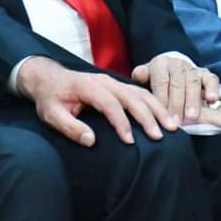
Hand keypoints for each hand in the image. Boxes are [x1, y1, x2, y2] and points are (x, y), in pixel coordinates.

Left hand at [20, 57, 171, 146]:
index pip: (110, 104)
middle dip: (147, 116)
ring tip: (171, 126)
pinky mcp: (119, 85)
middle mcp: (104, 81)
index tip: (130, 141)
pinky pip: (141, 92)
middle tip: (160, 135)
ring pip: (140, 93)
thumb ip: (69, 127)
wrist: (50, 79)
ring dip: (157, 109)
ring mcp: (113, 81)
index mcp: (88, 86)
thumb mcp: (51, 115)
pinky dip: (155, 104)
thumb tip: (91, 140)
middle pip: (131, 97)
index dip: (121, 123)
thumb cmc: (50, 99)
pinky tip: (164, 117)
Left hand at [132, 53, 215, 126]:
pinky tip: (212, 100)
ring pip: (193, 82)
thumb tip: (139, 75)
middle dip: (177, 103)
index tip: (162, 115)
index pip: (161, 80)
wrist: (172, 74)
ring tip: (192, 117)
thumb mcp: (145, 79)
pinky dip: (212, 89)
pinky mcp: (206, 74)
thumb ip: (141, 77)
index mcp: (160, 63)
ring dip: (193, 100)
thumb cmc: (156, 82)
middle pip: (177, 83)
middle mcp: (177, 63)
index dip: (162, 98)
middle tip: (176, 122)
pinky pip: (211, 79)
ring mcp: (192, 68)